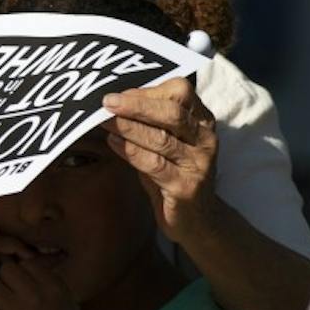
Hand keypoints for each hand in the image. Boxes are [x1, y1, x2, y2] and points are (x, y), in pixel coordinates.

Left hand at [101, 78, 217, 243]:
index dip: (146, 91)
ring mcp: (198, 163)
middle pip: (171, 112)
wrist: (197, 219)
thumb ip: (148, 122)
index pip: (180, 92)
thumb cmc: (173, 173)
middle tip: (106, 102)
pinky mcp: (185, 186)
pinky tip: (113, 143)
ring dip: (127, 127)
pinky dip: (130, 151)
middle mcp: (205, 139)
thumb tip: (113, 101)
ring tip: (103, 121)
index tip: (118, 94)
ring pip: (161, 138)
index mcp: (202, 121)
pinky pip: (153, 164)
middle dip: (135, 105)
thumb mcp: (166, 142)